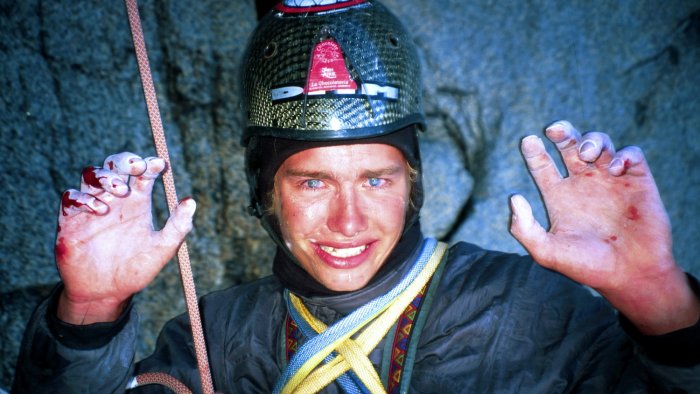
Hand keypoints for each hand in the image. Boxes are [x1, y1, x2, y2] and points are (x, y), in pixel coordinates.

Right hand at [55, 152, 195, 323]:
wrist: (106, 293)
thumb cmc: (136, 270)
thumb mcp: (162, 249)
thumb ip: (178, 226)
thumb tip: (191, 201)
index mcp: (138, 201)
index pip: (143, 173)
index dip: (151, 164)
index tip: (160, 165)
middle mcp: (114, 199)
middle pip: (114, 165)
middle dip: (125, 160)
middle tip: (137, 167)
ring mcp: (92, 207)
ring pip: (91, 175)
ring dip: (105, 176)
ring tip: (120, 190)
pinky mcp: (70, 220)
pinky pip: (71, 196)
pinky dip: (85, 197)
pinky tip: (101, 210)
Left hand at [509, 120, 698, 334]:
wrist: (630, 276)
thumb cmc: (587, 267)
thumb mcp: (546, 252)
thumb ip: (524, 229)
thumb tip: (514, 198)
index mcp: (559, 196)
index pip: (542, 165)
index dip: (533, 151)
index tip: (528, 141)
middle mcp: (583, 184)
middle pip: (568, 144)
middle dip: (562, 131)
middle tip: (553, 130)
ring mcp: (610, 181)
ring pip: (599, 142)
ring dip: (592, 139)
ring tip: (586, 154)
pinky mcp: (638, 182)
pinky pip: (631, 155)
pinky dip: (623, 154)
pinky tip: (614, 170)